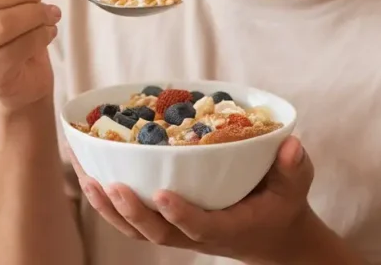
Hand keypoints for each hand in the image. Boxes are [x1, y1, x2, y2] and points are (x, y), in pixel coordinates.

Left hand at [71, 136, 320, 263]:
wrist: (271, 234)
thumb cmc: (280, 204)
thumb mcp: (295, 186)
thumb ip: (294, 167)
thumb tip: (291, 145)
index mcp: (228, 227)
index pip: (201, 227)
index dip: (181, 215)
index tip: (162, 195)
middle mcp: (197, 234)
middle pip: (158, 233)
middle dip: (132, 212)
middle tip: (112, 184)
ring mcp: (178, 232)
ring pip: (137, 230)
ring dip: (109, 207)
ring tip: (86, 178)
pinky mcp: (165, 223)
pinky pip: (130, 220)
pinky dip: (106, 202)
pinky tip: (88, 176)